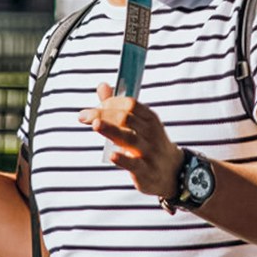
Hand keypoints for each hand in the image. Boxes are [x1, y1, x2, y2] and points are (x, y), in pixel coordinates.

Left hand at [79, 83, 184, 200]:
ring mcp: (149, 152)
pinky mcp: (146, 171)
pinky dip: (123, 159)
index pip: (130, 104)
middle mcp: (151, 133)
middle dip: (103, 114)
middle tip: (83, 116)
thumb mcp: (139, 123)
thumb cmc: (149, 143)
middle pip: (126, 118)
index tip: (94, 108)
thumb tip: (102, 85)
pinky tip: (111, 154)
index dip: (110, 102)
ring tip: (95, 124)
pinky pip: (134, 164)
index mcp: (150, 118)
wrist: (172, 171)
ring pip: (130, 138)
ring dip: (111, 130)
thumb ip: (117, 105)